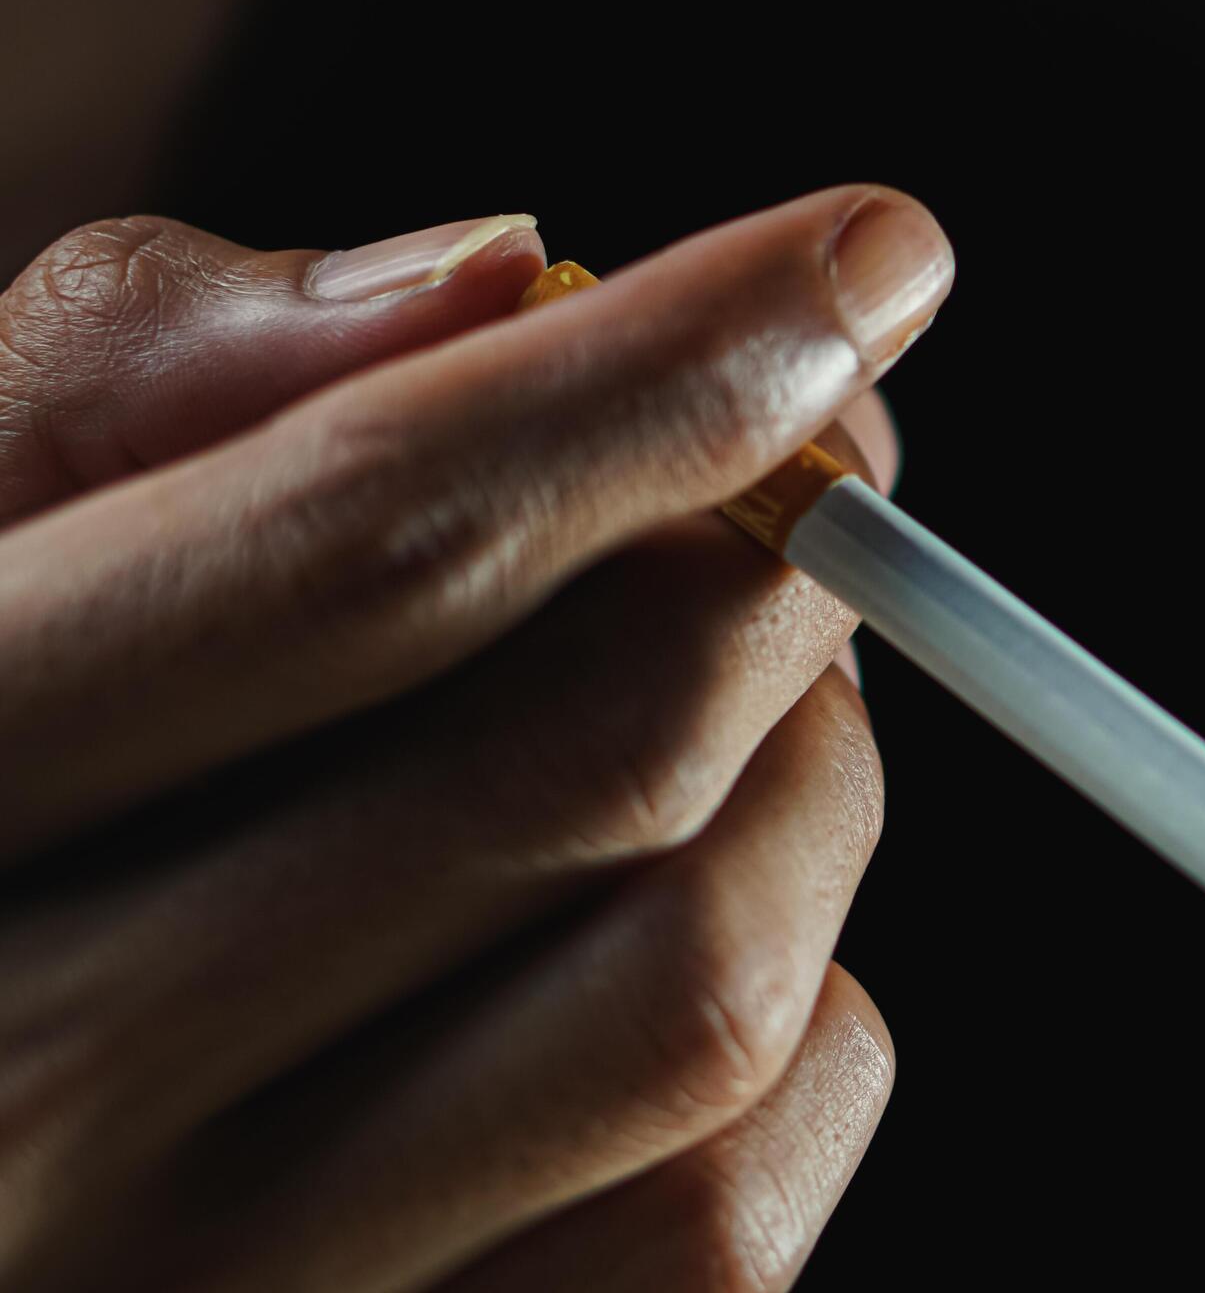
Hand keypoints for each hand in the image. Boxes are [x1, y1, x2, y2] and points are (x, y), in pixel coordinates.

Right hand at [0, 187, 954, 1289]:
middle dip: (776, 561)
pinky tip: (666, 944)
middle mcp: (23, 1120)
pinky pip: (735, 1206)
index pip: (363, 542)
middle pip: (602, 751)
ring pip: (722, 985)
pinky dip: (793, 1031)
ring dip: (810, 787)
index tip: (872, 255)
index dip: (665, 369)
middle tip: (807, 473)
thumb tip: (505, 275)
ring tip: (734, 709)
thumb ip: (138, 384)